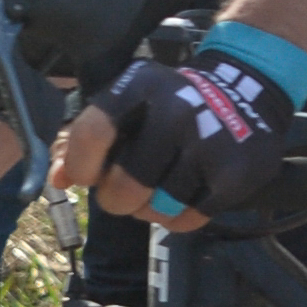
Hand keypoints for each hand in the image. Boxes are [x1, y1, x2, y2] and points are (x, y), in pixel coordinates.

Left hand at [88, 38, 305, 221]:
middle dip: (117, 200)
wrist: (249, 90)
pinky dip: (179, 217)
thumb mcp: (129, 107)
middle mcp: (176, 111)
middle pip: (124, 188)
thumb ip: (85, 141)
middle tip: (126, 192)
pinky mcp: (235, 175)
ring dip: (150, 210)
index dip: (81, 166)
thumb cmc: (171, 106)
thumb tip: (58, 179)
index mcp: (141, 87)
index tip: (89, 175)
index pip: (93, 134)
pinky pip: (186, 220)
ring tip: (160, 191)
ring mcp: (209, 144)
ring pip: (155, 210)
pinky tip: (186, 195)